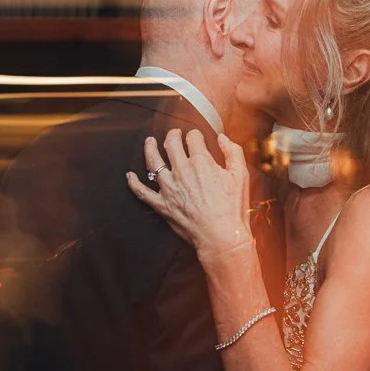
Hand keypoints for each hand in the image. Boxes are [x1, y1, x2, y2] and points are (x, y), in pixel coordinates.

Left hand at [125, 128, 253, 258]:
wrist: (221, 236)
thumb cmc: (232, 209)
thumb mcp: (240, 176)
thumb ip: (233, 152)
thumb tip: (222, 138)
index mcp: (200, 162)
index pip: (193, 138)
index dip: (194, 134)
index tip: (196, 136)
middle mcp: (181, 171)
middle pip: (171, 145)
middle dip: (173, 136)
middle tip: (174, 134)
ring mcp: (168, 188)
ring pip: (153, 162)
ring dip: (150, 148)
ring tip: (150, 142)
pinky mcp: (161, 205)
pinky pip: (142, 192)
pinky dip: (133, 183)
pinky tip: (129, 176)